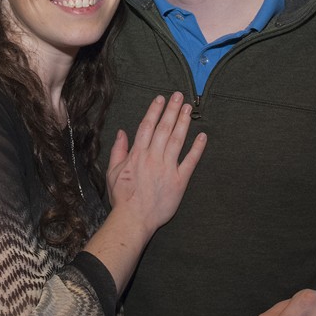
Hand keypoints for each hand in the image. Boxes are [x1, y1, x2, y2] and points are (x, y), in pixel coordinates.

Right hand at [106, 93, 206, 233]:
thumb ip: (118, 150)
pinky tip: (202, 137)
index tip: (161, 99)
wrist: (133, 219)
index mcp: (137, 154)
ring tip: (188, 109)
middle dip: (171, 110)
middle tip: (179, 96)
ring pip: (177, 140)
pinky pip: (190, 162)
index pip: (147, 127)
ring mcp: (167, 169)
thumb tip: (122, 133)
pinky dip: (197, 149)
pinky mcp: (179, 181)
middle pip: (164, 129)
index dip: (154, 111)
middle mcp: (153, 158)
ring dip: (183, 123)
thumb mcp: (113, 171)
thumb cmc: (122, 198)